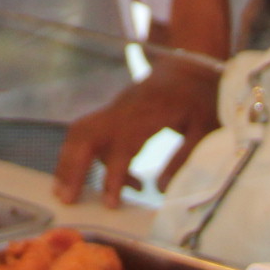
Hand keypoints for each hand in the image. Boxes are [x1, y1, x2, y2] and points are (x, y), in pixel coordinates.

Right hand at [53, 57, 220, 207]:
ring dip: (68, 159)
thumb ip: (184, 157)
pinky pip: (90, 132)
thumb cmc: (202, 98)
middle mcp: (125, 108)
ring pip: (81, 130)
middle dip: (73, 166)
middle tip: (67, 198)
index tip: (109, 203)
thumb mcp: (206, 128)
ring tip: (64, 191)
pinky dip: (82, 155)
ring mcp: (115, 107)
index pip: (123, 144)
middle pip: (87, 133)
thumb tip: (161, 189)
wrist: (191, 66)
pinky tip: (98, 180)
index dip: (114, 175)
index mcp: (151, 111)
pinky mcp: (112, 111)